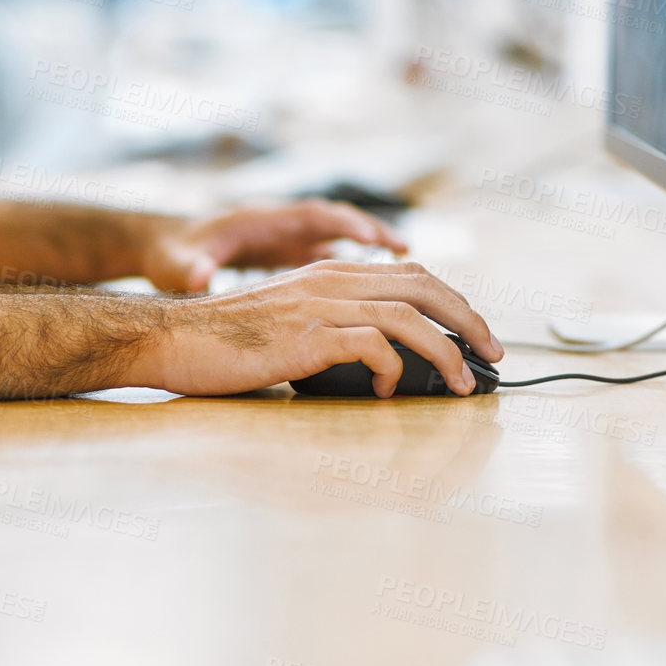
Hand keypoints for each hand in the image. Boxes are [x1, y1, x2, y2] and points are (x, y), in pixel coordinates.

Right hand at [132, 260, 502, 397]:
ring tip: (464, 382)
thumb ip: (331, 330)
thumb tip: (378, 363)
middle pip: (426, 286)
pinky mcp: (307, 336)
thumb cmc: (223, 342)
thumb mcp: (288, 324)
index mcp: (329, 274)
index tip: (475, 334)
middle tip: (494, 354)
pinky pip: (373, 346)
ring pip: (410, 316)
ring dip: (447, 352)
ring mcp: (320, 305)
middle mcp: (331, 280)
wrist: (171, 339)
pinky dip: (394, 370)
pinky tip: (389, 391)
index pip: (411, 275)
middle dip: (470, 320)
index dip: (453, 301)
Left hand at [138, 202, 407, 292]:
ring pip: (342, 237)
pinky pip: (335, 255)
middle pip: (340, 220)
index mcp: (262, 219)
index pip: (313, 214)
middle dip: (376, 233)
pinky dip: (360, 267)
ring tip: (408, 269)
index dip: (347, 225)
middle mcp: (283, 222)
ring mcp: (290, 236)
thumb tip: (197, 276)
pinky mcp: (292, 252)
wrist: (165, 245)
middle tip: (408, 254)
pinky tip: (384, 290)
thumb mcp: (175, 263)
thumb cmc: (171, 254)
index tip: (376, 242)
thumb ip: (190, 269)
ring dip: (374, 250)